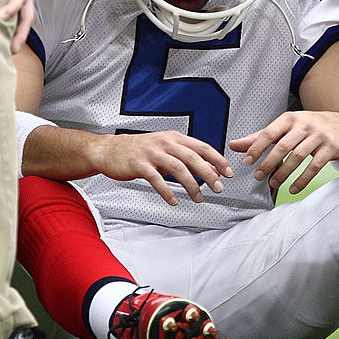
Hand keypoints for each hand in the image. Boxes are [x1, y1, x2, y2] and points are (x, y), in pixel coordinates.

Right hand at [91, 131, 232, 205]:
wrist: (109, 150)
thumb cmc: (140, 151)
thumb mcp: (166, 150)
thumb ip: (187, 157)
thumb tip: (211, 168)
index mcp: (174, 138)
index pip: (202, 147)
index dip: (218, 160)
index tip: (229, 173)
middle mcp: (165, 143)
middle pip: (193, 157)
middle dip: (209, 174)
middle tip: (218, 188)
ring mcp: (151, 153)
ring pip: (177, 168)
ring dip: (191, 185)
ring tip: (198, 198)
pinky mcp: (138, 164)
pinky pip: (156, 179)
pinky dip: (167, 191)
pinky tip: (175, 201)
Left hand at [228, 111, 338, 194]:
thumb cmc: (307, 126)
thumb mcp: (283, 127)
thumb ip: (259, 137)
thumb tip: (234, 145)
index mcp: (289, 119)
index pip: (269, 132)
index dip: (257, 147)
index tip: (248, 161)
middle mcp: (304, 125)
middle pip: (283, 146)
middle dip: (269, 163)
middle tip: (258, 175)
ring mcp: (318, 137)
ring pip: (298, 157)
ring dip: (284, 173)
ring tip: (273, 183)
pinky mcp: (330, 149)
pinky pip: (314, 167)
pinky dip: (302, 180)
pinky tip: (293, 188)